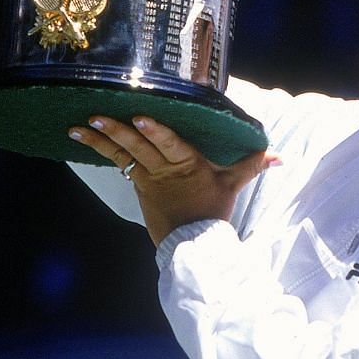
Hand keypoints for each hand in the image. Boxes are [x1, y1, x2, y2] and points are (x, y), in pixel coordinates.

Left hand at [68, 113, 273, 245]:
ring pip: (122, 153)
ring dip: (100, 138)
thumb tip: (278, 155)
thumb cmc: (212, 210)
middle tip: (96, 115)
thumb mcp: (233, 186)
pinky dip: (98, 148)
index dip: (156, 132)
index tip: (140, 117)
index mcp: (188, 164)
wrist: (193, 244)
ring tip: (79, 125)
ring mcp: (147, 176)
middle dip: (117, 131)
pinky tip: (80, 135)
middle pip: (139, 147)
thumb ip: (251, 165)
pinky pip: (116, 161)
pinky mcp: (137, 183)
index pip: (172, 144)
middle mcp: (164, 168)